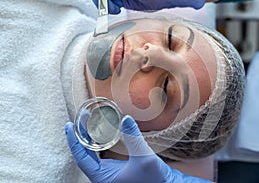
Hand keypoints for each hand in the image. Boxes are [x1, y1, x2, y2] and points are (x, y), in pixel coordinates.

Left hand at [65, 115, 210, 182]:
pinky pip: (101, 154)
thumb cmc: (154, 179)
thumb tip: (125, 118)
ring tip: (89, 120)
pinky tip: (102, 131)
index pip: (81, 157)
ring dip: (90, 137)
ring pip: (92, 154)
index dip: (73, 140)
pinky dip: (99, 142)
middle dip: (81, 134)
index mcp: (102, 178)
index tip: (69, 125)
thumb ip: (134, 137)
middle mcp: (102, 176)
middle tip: (82, 116)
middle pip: (85, 153)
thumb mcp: (144, 158)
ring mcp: (109, 173)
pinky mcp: (116, 170)